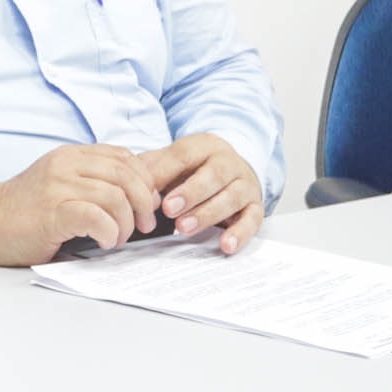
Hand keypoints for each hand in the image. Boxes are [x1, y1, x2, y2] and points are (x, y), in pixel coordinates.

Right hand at [0, 145, 165, 266]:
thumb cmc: (28, 211)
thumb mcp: (62, 182)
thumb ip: (94, 180)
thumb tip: (140, 193)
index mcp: (71, 155)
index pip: (124, 156)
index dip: (145, 180)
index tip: (148, 202)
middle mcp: (65, 165)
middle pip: (125, 174)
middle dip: (143, 202)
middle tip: (144, 224)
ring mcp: (57, 187)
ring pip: (114, 196)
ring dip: (125, 222)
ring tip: (118, 238)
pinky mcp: (51, 213)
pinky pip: (95, 216)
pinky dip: (108, 231)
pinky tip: (105, 241)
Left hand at [140, 133, 264, 254]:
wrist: (232, 170)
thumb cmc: (196, 169)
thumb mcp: (174, 162)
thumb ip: (153, 169)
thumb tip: (135, 185)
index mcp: (205, 146)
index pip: (184, 155)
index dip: (165, 173)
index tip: (149, 193)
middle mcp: (230, 162)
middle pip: (214, 175)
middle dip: (190, 193)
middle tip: (168, 209)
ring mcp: (245, 184)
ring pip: (231, 197)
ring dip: (207, 214)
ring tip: (183, 228)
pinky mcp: (256, 207)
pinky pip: (252, 220)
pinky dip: (240, 234)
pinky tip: (225, 245)